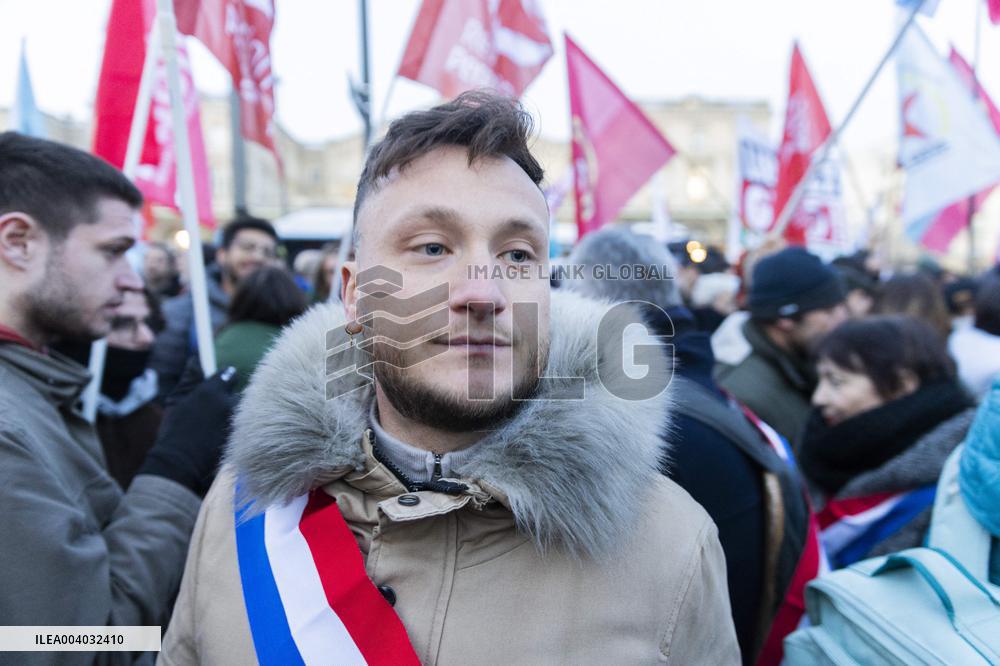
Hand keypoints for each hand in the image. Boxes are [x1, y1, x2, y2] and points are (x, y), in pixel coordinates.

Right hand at [138, 367, 238, 495]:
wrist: (180, 463)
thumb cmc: (173, 430)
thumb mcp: (176, 401)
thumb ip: (190, 379)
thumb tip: (195, 360)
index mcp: (211, 391)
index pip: (229, 375)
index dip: (226, 378)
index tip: (225, 379)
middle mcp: (228, 404)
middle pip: (240, 394)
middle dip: (233, 399)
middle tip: (220, 407)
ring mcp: (238, 422)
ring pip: (244, 411)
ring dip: (237, 415)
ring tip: (219, 425)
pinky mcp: (244, 438)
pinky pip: (247, 428)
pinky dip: (240, 430)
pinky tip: (222, 437)